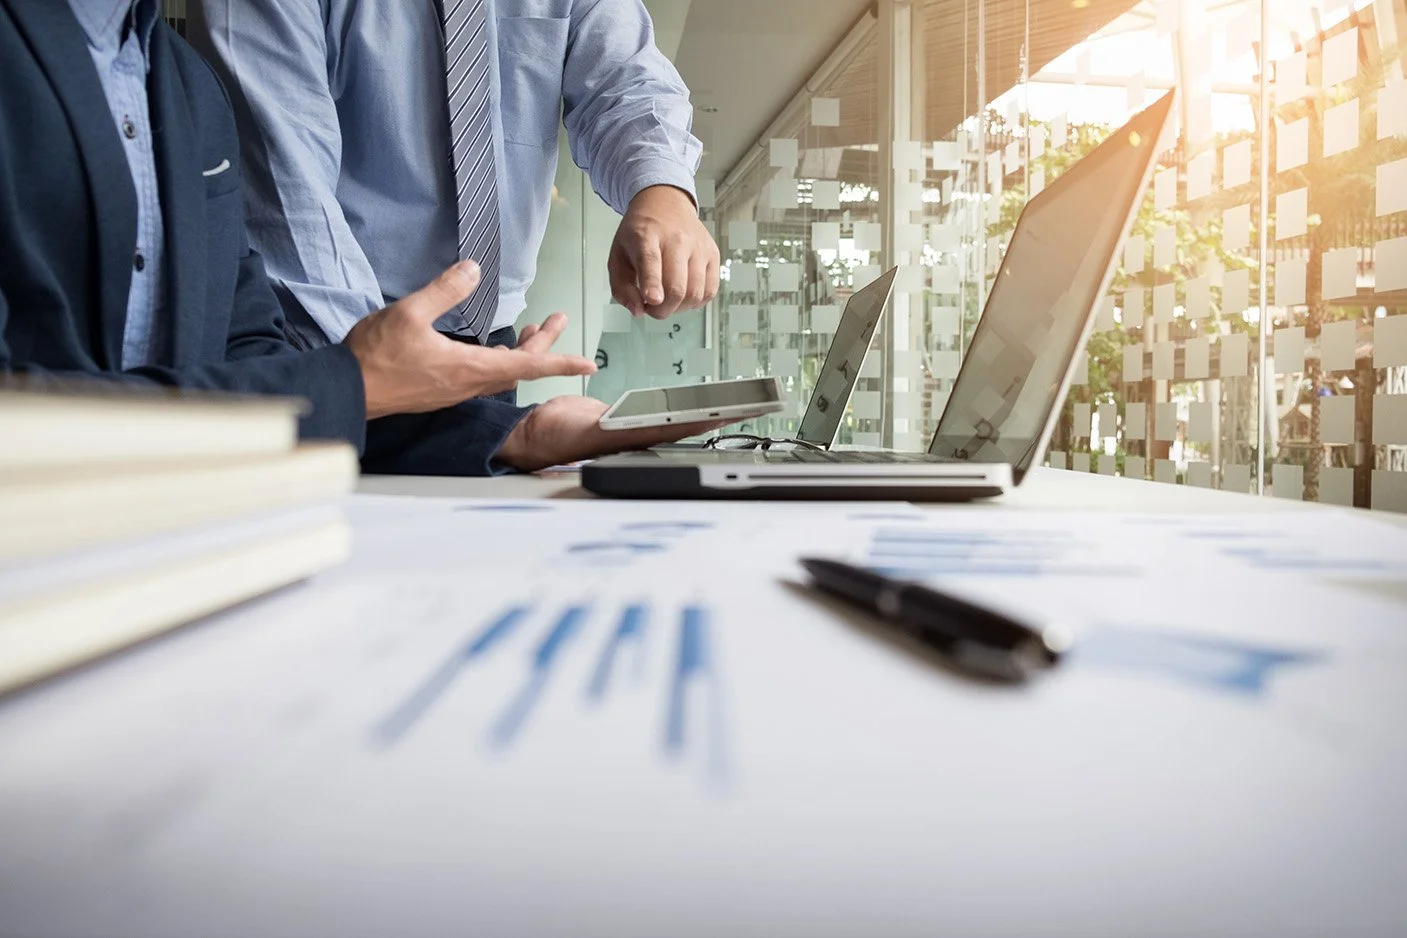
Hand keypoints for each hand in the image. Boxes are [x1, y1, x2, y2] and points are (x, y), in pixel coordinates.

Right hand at [343, 262, 595, 418]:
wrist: (348, 390)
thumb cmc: (375, 355)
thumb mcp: (409, 313)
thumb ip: (445, 290)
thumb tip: (474, 269)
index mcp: (468, 367)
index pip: (526, 365)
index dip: (559, 361)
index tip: (587, 364)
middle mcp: (468, 383)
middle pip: (518, 367)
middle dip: (543, 344)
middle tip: (557, 319)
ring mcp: (454, 390)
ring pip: (500, 373)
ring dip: (521, 353)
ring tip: (534, 330)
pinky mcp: (441, 391)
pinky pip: (482, 377)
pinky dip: (498, 361)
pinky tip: (493, 350)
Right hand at [494, 395, 729, 472]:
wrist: (534, 433)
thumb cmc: (555, 438)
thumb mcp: (590, 431)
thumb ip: (618, 429)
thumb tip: (648, 425)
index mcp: (635, 439)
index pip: (683, 428)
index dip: (711, 420)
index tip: (739, 413)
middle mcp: (640, 436)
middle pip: (688, 423)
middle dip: (720, 416)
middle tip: (752, 406)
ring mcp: (634, 428)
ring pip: (678, 418)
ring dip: (706, 412)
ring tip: (735, 404)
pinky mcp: (625, 419)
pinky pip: (659, 413)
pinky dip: (681, 408)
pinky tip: (697, 406)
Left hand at [608, 185, 719, 319]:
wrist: (665, 204)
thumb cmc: (640, 233)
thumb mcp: (618, 256)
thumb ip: (622, 288)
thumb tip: (638, 311)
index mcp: (646, 236)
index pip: (651, 261)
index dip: (652, 284)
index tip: (652, 300)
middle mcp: (677, 239)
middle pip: (676, 287)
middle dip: (662, 310)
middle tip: (652, 308)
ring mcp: (698, 247)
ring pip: (695, 293)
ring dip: (679, 308)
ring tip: (667, 301)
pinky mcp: (713, 254)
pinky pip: (710, 291)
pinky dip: (696, 302)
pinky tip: (683, 296)